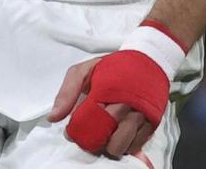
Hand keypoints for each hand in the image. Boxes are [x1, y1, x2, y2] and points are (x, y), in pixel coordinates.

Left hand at [51, 50, 166, 158]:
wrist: (147, 60)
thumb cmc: (112, 68)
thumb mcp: (83, 71)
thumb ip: (67, 93)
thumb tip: (53, 118)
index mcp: (106, 91)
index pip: (87, 122)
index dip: (77, 131)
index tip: (72, 132)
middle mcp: (125, 104)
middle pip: (104, 138)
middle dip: (93, 141)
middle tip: (88, 135)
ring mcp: (141, 115)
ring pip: (121, 146)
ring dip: (110, 146)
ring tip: (104, 136)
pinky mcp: (152, 123)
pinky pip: (136, 146)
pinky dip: (126, 146)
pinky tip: (119, 135)